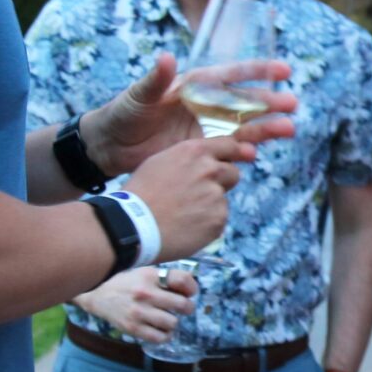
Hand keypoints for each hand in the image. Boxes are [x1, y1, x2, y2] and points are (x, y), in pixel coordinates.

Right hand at [78, 264, 197, 344]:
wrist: (98, 294)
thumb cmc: (127, 283)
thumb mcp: (145, 272)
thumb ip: (166, 279)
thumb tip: (190, 290)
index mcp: (150, 276)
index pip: (182, 280)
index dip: (192, 288)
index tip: (190, 292)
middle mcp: (145, 293)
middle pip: (182, 305)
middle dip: (187, 308)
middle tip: (182, 308)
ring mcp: (138, 312)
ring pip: (172, 323)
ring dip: (174, 322)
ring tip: (168, 318)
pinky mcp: (132, 328)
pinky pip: (159, 338)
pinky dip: (165, 336)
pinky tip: (161, 330)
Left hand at [88, 53, 298, 172]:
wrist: (112, 146)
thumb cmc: (123, 113)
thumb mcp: (138, 95)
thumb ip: (155, 79)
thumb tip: (167, 57)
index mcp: (195, 85)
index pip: (232, 75)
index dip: (258, 71)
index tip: (282, 70)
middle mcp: (207, 105)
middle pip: (244, 102)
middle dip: (269, 103)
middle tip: (292, 105)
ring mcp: (206, 129)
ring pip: (243, 127)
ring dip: (265, 129)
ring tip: (288, 130)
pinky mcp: (203, 150)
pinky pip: (229, 151)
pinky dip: (242, 153)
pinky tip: (254, 156)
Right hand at [123, 138, 245, 260]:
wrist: (133, 226)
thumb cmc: (141, 193)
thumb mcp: (161, 161)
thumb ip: (189, 159)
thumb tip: (208, 160)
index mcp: (195, 151)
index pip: (230, 145)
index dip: (233, 154)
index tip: (238, 158)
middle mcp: (210, 170)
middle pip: (233, 173)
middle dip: (221, 183)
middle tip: (197, 195)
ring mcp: (216, 196)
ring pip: (223, 199)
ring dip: (210, 206)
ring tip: (184, 214)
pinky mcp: (218, 220)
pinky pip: (218, 220)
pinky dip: (206, 224)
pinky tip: (186, 226)